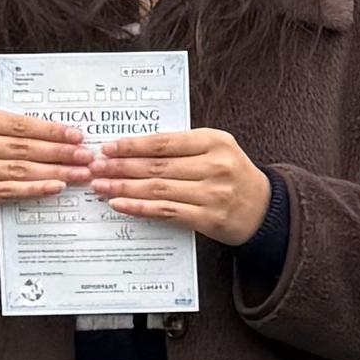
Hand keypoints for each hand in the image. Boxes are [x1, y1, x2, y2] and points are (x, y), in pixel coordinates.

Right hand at [0, 102, 92, 214]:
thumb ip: (12, 128)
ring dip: (53, 172)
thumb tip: (62, 134)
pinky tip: (56, 187)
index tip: (76, 136)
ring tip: (78, 174)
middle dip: (57, 152)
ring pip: (16, 170)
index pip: (16, 124)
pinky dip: (34, 189)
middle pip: (19, 148)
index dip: (49, 130)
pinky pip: (7, 191)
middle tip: (85, 157)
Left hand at [84, 127, 276, 247]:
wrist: (264, 209)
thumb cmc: (233, 175)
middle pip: (157, 166)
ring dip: (124, 187)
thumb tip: (134, 149)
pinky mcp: (209, 218)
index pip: (165, 142)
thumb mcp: (216, 150)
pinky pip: (166, 212)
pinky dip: (140, 208)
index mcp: (215, 142)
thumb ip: (183, 147)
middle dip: (121, 167)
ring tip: (101, 186)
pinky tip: (120, 204)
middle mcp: (215, 166)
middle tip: (95, 167)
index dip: (133, 145)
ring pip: (158, 189)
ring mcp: (213, 193)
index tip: (109, 148)